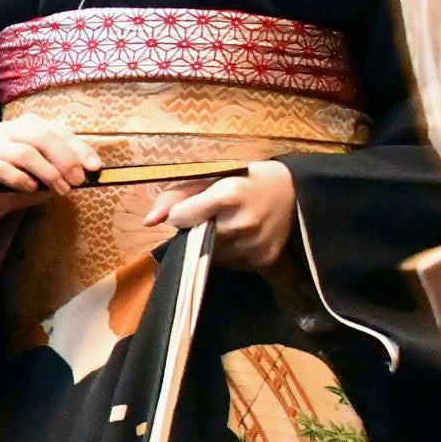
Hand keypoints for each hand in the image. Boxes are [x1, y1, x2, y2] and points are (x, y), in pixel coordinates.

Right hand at [0, 114, 97, 220]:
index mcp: (29, 124)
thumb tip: (89, 169)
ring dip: (48, 173)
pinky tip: (32, 188)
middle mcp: (10, 129)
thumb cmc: (24, 179)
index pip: (58, 132)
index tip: (95, 167)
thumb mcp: (50, 170)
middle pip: (42, 137)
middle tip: (77, 181)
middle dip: (65, 159)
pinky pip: (4, 170)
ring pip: (25, 153)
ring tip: (61, 189)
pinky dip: (22, 180)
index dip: (79, 149)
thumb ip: (65, 165)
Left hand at [156, 160, 298, 270]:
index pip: (180, 217)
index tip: (194, 206)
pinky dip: (230, 254)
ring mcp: (253, 244)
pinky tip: (241, 237)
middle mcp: (241, 223)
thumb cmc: (244, 179)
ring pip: (211, 255)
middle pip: (195, 238)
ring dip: (212, 244)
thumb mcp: (211, 176)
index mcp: (228, 196)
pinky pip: (232, 264)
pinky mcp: (263, 259)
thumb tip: (148, 222)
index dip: (182, 213)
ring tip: (228, 225)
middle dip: (197, 228)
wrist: (292, 191)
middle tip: (214, 216)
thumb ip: (175, 196)